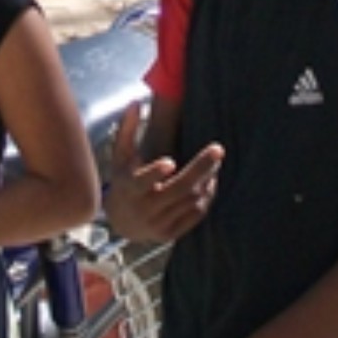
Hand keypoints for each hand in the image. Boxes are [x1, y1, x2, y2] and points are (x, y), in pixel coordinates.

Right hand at [103, 104, 222, 244]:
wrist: (123, 222)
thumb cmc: (124, 180)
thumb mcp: (120, 156)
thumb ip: (127, 130)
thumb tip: (135, 103)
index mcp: (129, 188)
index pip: (142, 182)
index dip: (155, 173)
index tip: (170, 161)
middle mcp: (144, 208)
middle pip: (178, 189)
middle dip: (200, 168)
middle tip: (218, 149)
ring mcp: (158, 224)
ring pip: (190, 200)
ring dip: (206, 180)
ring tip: (214, 163)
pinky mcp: (170, 234)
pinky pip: (196, 215)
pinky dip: (206, 198)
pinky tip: (210, 182)